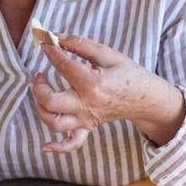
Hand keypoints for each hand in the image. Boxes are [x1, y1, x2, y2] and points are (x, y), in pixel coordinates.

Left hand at [32, 35, 184, 153]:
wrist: (146, 99)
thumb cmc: (129, 74)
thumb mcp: (108, 54)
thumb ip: (81, 45)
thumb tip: (58, 37)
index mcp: (93, 83)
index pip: (63, 66)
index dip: (51, 52)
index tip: (45, 42)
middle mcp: (87, 104)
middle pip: (51, 102)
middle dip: (39, 87)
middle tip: (41, 75)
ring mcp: (87, 118)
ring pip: (54, 123)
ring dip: (41, 109)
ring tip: (43, 94)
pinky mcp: (88, 127)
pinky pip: (72, 144)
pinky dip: (57, 147)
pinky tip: (46, 145)